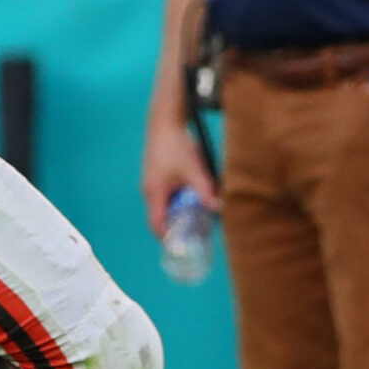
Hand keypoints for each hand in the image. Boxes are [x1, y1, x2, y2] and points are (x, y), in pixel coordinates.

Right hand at [139, 119, 217, 237]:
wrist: (163, 123)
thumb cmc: (176, 146)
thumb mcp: (194, 170)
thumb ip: (205, 191)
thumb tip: (219, 209)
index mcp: (154, 192)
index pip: (156, 224)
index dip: (168, 238)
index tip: (182, 246)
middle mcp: (149, 190)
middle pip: (160, 217)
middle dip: (176, 227)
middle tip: (195, 235)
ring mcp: (152, 183)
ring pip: (163, 206)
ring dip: (178, 213)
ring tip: (196, 217)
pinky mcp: (157, 176)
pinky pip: (165, 196)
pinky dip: (177, 202)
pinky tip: (192, 198)